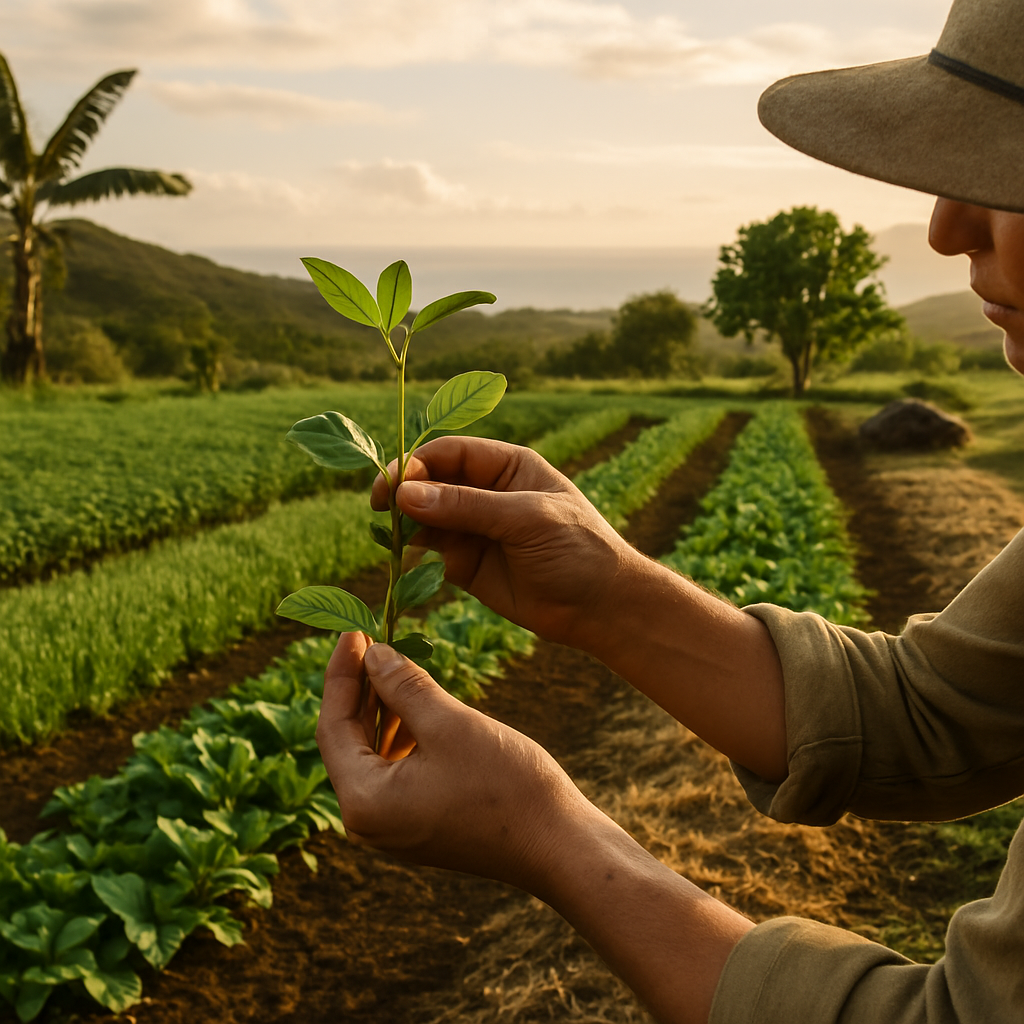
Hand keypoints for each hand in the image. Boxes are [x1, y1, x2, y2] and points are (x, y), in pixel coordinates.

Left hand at [316, 633, 753, 1023]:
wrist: (559, 846)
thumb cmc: (505, 786)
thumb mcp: (450, 723)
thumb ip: (403, 685)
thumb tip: (373, 654)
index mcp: (364, 801)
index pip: (332, 726)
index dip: (341, 674)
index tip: (353, 631)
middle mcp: (368, 821)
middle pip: (346, 741)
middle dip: (359, 689)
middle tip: (371, 640)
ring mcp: (394, 826)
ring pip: (372, 754)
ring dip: (381, 708)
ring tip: (397, 664)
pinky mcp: (420, 823)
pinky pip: (394, 770)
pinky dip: (401, 733)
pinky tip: (418, 704)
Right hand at [371, 436, 639, 650]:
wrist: (601, 608)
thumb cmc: (578, 549)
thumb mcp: (526, 519)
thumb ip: (467, 506)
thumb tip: (406, 494)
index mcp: (506, 466)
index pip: (449, 452)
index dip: (417, 463)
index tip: (393, 484)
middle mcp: (485, 492)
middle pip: (429, 482)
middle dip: (403, 492)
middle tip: (379, 510)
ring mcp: (473, 529)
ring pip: (423, 517)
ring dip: (403, 524)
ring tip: (389, 537)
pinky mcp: (465, 565)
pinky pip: (428, 554)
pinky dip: (410, 555)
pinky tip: (401, 559)